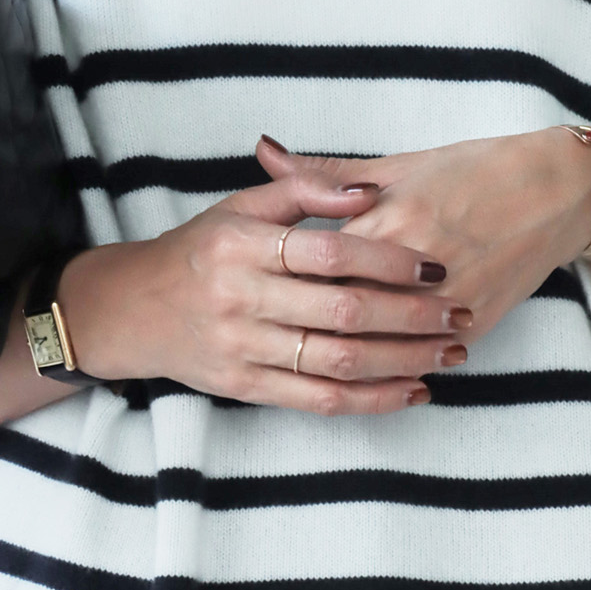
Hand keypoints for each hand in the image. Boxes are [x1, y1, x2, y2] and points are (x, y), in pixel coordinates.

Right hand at [59, 160, 473, 414]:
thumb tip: (370, 188)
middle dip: (409, 316)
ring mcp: (243, 350)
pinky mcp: (247, 389)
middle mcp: (240, 300)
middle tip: (458, 312)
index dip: (387, 259)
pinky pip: (319, 402)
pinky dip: (372, 400)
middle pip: (341, 312)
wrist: (132, 311)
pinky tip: (413, 390)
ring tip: (450, 352)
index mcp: (241, 246)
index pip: (327, 253)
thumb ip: (304, 188)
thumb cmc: (201, 251)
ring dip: (402, 362)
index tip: (434, 265)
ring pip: (337, 362)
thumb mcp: (240, 206)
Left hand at [254, 127, 590, 342]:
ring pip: (379, 344)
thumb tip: (263, 152)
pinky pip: (418, 357)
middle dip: (301, 324)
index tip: (258, 289)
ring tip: (310, 359)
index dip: (282, 280)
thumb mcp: (397, 165)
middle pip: (338, 310)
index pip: (315, 263)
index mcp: (387, 216)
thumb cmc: (473, 170)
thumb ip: (325, 172)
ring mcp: (445, 299)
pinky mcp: (473, 324)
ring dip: (344, 356)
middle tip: (270, 332)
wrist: (555, 192)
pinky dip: (391, 367)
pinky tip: (365, 372)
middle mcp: (414, 262)